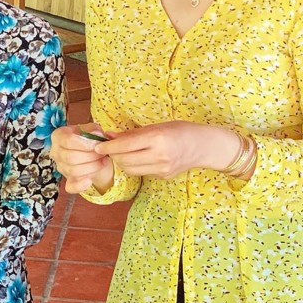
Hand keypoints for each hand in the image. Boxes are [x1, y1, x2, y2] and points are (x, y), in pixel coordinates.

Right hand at [49, 124, 114, 193]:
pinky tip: (90, 181)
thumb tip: (97, 137)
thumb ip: (94, 131)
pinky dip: (80, 186)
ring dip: (92, 167)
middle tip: (103, 154)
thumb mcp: (91, 129)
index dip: (85, 144)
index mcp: (58, 136)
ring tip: (103, 162)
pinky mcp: (67, 180)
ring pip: (73, 171)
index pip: (68, 141)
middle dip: (91, 157)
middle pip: (70, 158)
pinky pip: (70, 187)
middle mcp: (56, 152)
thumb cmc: (88, 138)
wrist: (89, 151)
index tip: (98, 146)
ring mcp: (60, 167)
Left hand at [96, 121, 237, 179]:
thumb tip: (108, 135)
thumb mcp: (156, 126)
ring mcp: (162, 169)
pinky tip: (137, 158)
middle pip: (124, 160)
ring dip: (121, 162)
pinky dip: (134, 166)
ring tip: (121, 153)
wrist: (204, 146)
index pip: (124, 146)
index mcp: (157, 138)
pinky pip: (141, 173)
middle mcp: (160, 156)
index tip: (97, 145)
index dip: (108, 146)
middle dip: (112, 155)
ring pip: (130, 169)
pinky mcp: (163, 176)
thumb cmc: (180, 130)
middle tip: (107, 149)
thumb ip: (132, 133)